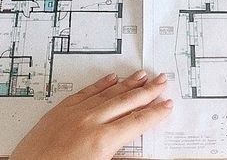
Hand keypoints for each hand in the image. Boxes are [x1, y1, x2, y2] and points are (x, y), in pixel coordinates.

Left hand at [9, 71, 172, 159]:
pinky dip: (100, 84)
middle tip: (162, 81)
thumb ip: (118, 157)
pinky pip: (86, 92)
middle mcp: (90, 122)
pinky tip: (111, 78)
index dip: (154, 113)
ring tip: (142, 76)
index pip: (136, 122)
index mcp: (102, 141)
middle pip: (126, 102)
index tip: (167, 105)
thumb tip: (136, 154)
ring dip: (128, 84)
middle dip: (147, 91)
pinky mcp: (59, 111)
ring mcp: (74, 113)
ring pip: (108, 93)